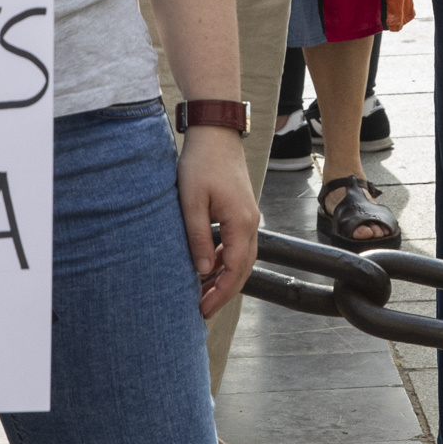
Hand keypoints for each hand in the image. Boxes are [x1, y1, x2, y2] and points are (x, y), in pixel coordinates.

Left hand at [178, 124, 258, 318]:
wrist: (215, 133)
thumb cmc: (202, 163)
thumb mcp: (191, 202)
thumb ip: (198, 237)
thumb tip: (202, 270)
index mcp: (241, 223)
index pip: (235, 270)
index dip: (220, 293)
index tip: (202, 309)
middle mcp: (251, 223)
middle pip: (243, 269)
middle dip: (224, 292)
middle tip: (202, 309)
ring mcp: (248, 216)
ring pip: (241, 258)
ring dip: (224, 277)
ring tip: (202, 293)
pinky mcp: (241, 211)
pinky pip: (237, 244)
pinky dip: (224, 260)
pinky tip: (207, 266)